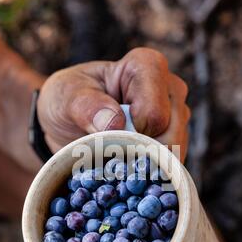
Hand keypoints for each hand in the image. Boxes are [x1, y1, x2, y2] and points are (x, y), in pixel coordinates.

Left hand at [38, 48, 189, 160]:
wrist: (68, 122)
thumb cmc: (68, 100)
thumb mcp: (65, 96)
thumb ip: (85, 106)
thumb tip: (114, 123)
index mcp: (147, 66)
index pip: (154, 112)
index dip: (133, 134)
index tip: (108, 135)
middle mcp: (170, 89)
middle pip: (171, 135)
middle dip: (141, 154)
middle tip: (112, 155)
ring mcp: (176, 117)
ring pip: (175, 153)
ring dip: (146, 167)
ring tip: (118, 162)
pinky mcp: (175, 142)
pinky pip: (172, 167)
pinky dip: (150, 175)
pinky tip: (129, 172)